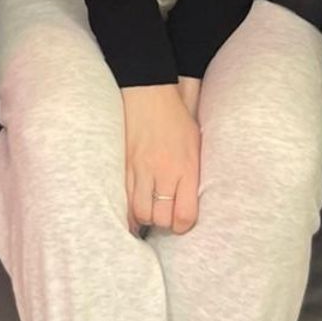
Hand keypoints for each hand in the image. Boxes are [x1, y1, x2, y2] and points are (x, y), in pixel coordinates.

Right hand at [120, 83, 201, 236]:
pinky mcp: (125, 164)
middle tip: (165, 218)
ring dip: (146, 218)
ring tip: (150, 213)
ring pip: (141, 211)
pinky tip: (133, 211)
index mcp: (186, 168)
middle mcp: (164, 171)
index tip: (181, 223)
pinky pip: (125, 197)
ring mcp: (142, 168)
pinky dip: (129, 208)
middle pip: (161, 218)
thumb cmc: (177, 119)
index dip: (182, 226)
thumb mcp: (196, 145)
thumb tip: (193, 202)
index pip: (184, 215)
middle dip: (164, 224)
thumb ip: (195, 175)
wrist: (150, 93)